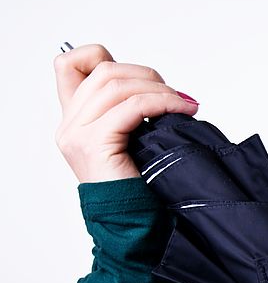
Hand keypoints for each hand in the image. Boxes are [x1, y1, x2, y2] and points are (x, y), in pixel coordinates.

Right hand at [53, 43, 199, 182]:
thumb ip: (130, 113)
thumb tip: (157, 85)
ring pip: (116, 84)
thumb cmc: (142, 187)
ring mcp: (77, 135)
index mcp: (75, 120)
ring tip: (184, 104)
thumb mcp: (133, 141)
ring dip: (159, 89)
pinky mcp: (94, 145)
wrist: (136, 226)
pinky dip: (162, 103)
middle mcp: (69, 125)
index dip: (102, 56)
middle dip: (147, 75)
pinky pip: (131, 108)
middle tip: (176, 96)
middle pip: (104, 70)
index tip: (141, 78)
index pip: (69, 64)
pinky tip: (183, 111)